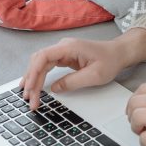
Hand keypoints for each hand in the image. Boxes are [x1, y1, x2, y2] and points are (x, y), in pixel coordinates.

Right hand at [19, 29, 145, 110]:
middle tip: (28, 99)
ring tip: (27, 94)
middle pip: (38, 61)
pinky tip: (33, 84)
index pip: (43, 57)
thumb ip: (73, 82)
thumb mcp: (94, 76)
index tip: (30, 88)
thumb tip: (54, 88)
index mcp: (69, 47)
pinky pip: (46, 65)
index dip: (34, 73)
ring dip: (33, 78)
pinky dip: (39, 75)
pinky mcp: (64, 57)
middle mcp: (63, 46)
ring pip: (40, 63)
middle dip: (31, 80)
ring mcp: (62, 51)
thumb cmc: (110, 61)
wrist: (119, 53)